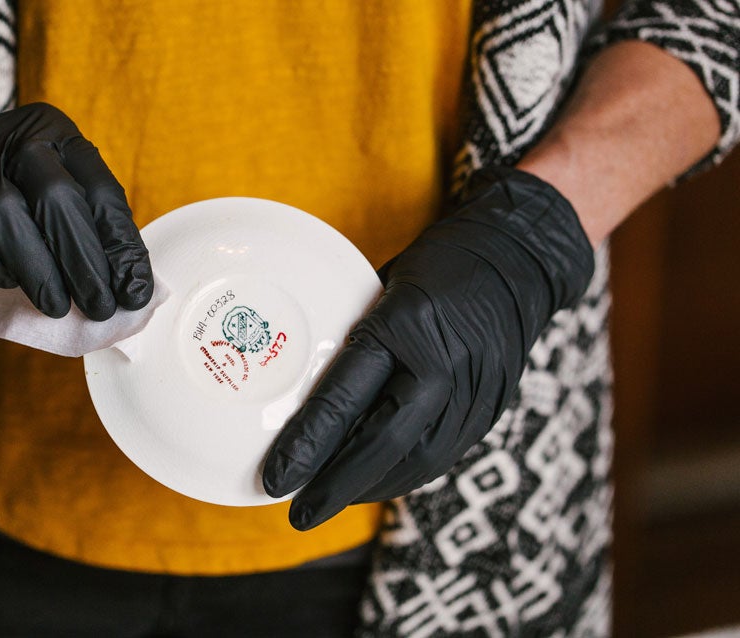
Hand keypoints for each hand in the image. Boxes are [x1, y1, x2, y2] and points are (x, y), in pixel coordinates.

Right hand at [0, 103, 152, 319]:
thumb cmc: (19, 200)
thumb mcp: (61, 200)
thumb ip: (94, 234)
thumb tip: (132, 289)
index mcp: (56, 133)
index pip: (100, 189)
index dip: (120, 244)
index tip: (134, 290)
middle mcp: (12, 137)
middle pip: (55, 197)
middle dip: (82, 260)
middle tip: (99, 306)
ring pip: (8, 215)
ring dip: (39, 271)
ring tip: (58, 307)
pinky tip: (11, 282)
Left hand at [262, 167, 594, 530]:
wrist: (518, 258)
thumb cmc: (437, 264)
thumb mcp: (382, 285)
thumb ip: (356, 336)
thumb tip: (307, 382)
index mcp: (402, 326)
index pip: (343, 398)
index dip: (305, 445)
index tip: (276, 479)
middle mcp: (440, 365)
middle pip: (381, 445)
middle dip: (335, 487)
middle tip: (298, 514)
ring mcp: (473, 391)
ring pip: (416, 462)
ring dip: (369, 486)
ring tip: (331, 498)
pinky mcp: (491, 408)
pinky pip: (444, 455)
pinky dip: (405, 472)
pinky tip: (377, 478)